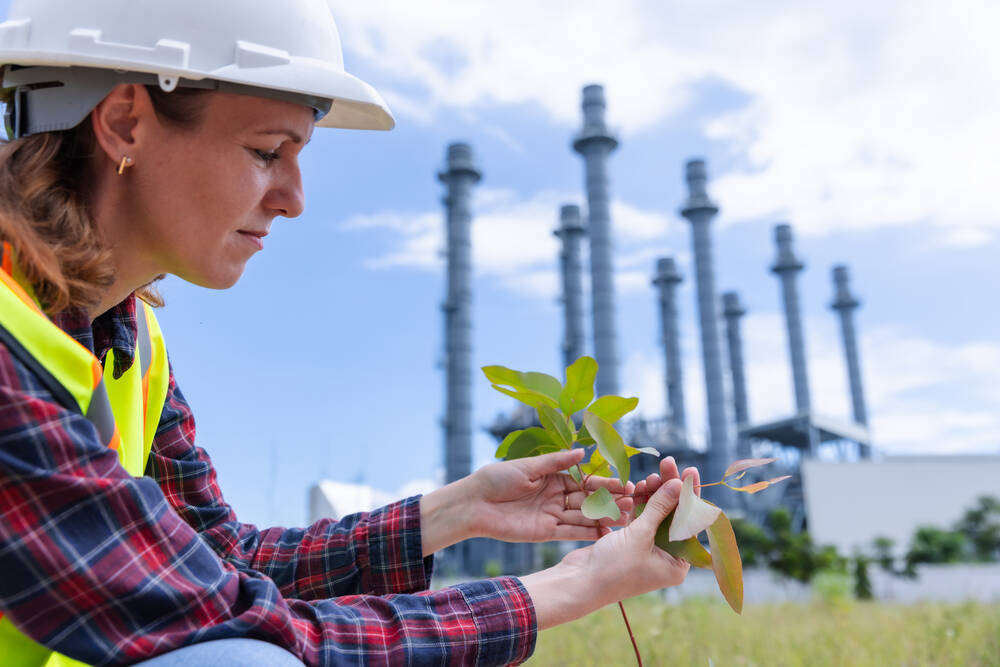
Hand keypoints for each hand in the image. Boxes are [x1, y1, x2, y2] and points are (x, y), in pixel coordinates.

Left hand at [468, 449, 633, 542]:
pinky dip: (587, 533)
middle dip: (609, 502)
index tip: (625, 485)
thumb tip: (583, 452)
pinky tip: (605, 533)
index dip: (604, 484)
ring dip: (603, 518)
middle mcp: (556, 496)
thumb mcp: (528, 467)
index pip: (584, 481)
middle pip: (587, 500)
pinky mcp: (545, 532)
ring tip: (625, 519)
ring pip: (582, 517)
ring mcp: (552, 515)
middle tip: (632, 504)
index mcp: (553, 477)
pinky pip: (570, 532)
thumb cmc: (497, 478)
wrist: (474, 504)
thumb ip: (556, 462)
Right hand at [521, 475, 690, 628]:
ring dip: (654, 494)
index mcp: (677, 564)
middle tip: (668, 463)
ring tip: (651, 475)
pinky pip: (642, 518)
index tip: (690, 470)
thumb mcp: (639, 536)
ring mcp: (648, 549)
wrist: (579, 582)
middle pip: (674, 515)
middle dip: (670, 490)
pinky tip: (640, 486)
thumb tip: (678, 484)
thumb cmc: (612, 568)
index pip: (690, 523)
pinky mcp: (631, 542)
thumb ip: (659, 508)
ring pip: (657, 514)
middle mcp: (667, 557)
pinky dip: (641, 502)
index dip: (690, 495)